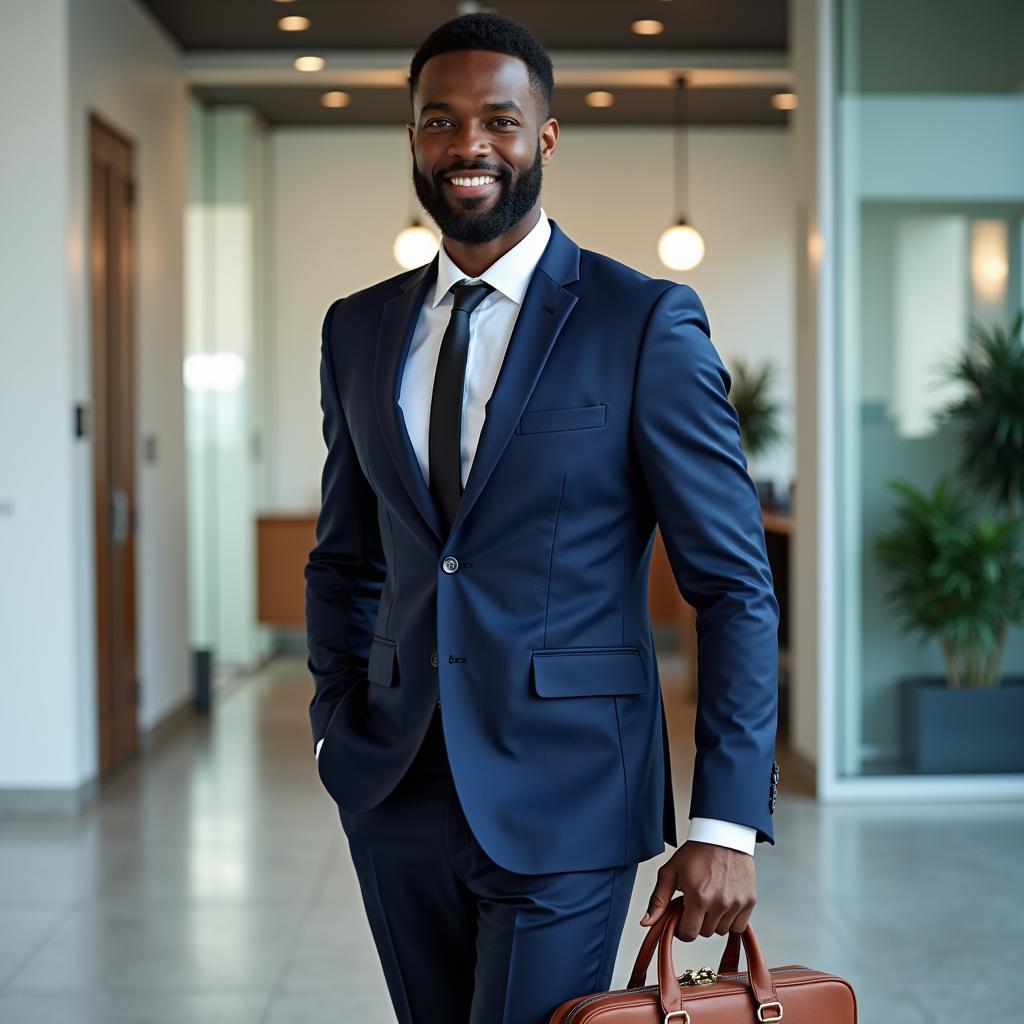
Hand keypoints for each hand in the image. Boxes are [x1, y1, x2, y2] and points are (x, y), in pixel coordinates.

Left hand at [640, 841, 755, 940]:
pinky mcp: (750, 901)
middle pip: (705, 933)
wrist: (723, 836)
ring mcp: (737, 903)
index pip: (688, 934)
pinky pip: (738, 926)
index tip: (681, 918)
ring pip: (721, 931)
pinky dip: (730, 920)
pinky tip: (723, 904)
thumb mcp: (670, 872)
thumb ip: (657, 900)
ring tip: (709, 900)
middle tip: (695, 903)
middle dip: (697, 922)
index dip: (681, 929)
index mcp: (699, 897)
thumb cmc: (696, 852)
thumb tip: (647, 923)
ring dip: (713, 921)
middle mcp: (720, 903)